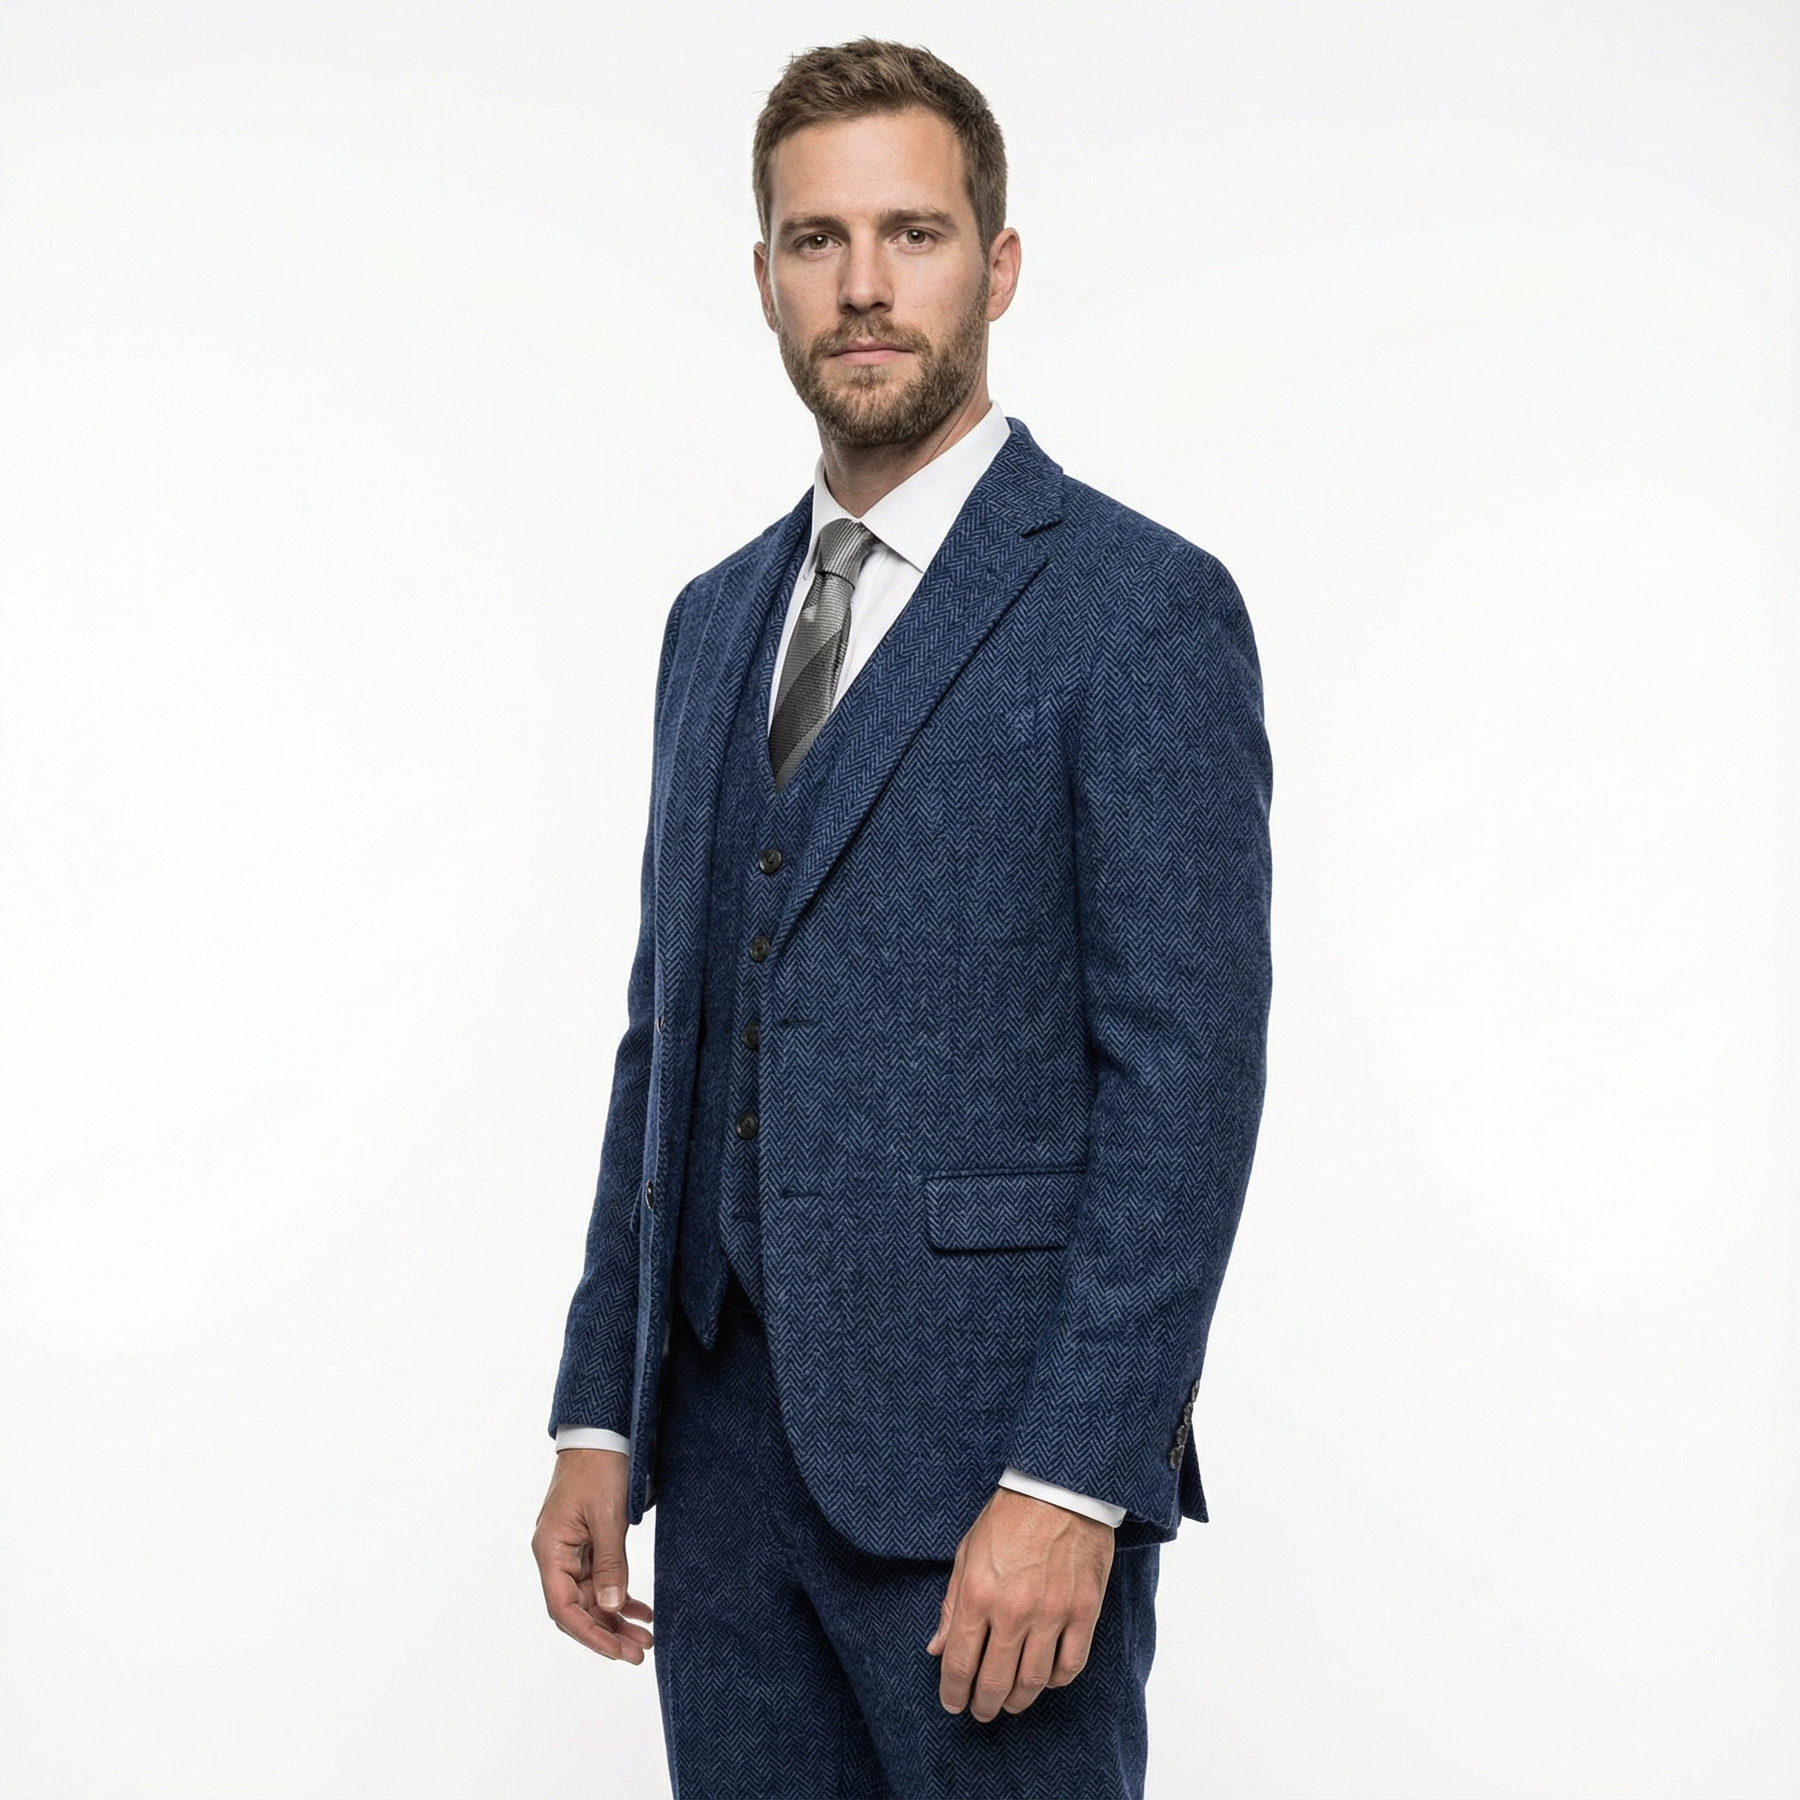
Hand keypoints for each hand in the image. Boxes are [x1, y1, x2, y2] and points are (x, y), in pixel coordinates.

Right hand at [531, 1448, 653, 1662]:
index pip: (564, 1608)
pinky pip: (600, 1579)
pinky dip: (619, 1595)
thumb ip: (610, 1564)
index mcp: (550, 1549)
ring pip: (591, 1597)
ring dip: (616, 1617)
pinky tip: (641, 1610)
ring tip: (646, 1637)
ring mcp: (571, 1550)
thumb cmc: (600, 1467)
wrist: (602, 1432)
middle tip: (641, 1651)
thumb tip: (610, 1607)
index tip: (618, 1652)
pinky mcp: (587, 1542)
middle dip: (608, 1632)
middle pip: (578, 1608)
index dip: (590, 1635)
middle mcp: (555, 1554)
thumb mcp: (608, 1516)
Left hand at [927, 1487, 1113, 1721]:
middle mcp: (1013, 1610)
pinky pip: (1070, 1665)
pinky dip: (1056, 1681)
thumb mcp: (967, 1552)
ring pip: (1033, 1681)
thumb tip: (936, 1648)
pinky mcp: (1084, 1611)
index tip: (952, 1703)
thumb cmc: (1009, 1516)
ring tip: (1010, 1701)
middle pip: (995, 1682)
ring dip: (1018, 1700)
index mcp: (977, 1593)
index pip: (958, 1663)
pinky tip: (1045, 1679)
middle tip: (981, 1710)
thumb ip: (951, 1604)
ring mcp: (1052, 1613)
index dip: (952, 1693)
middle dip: (983, 1705)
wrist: (1060, 1488)